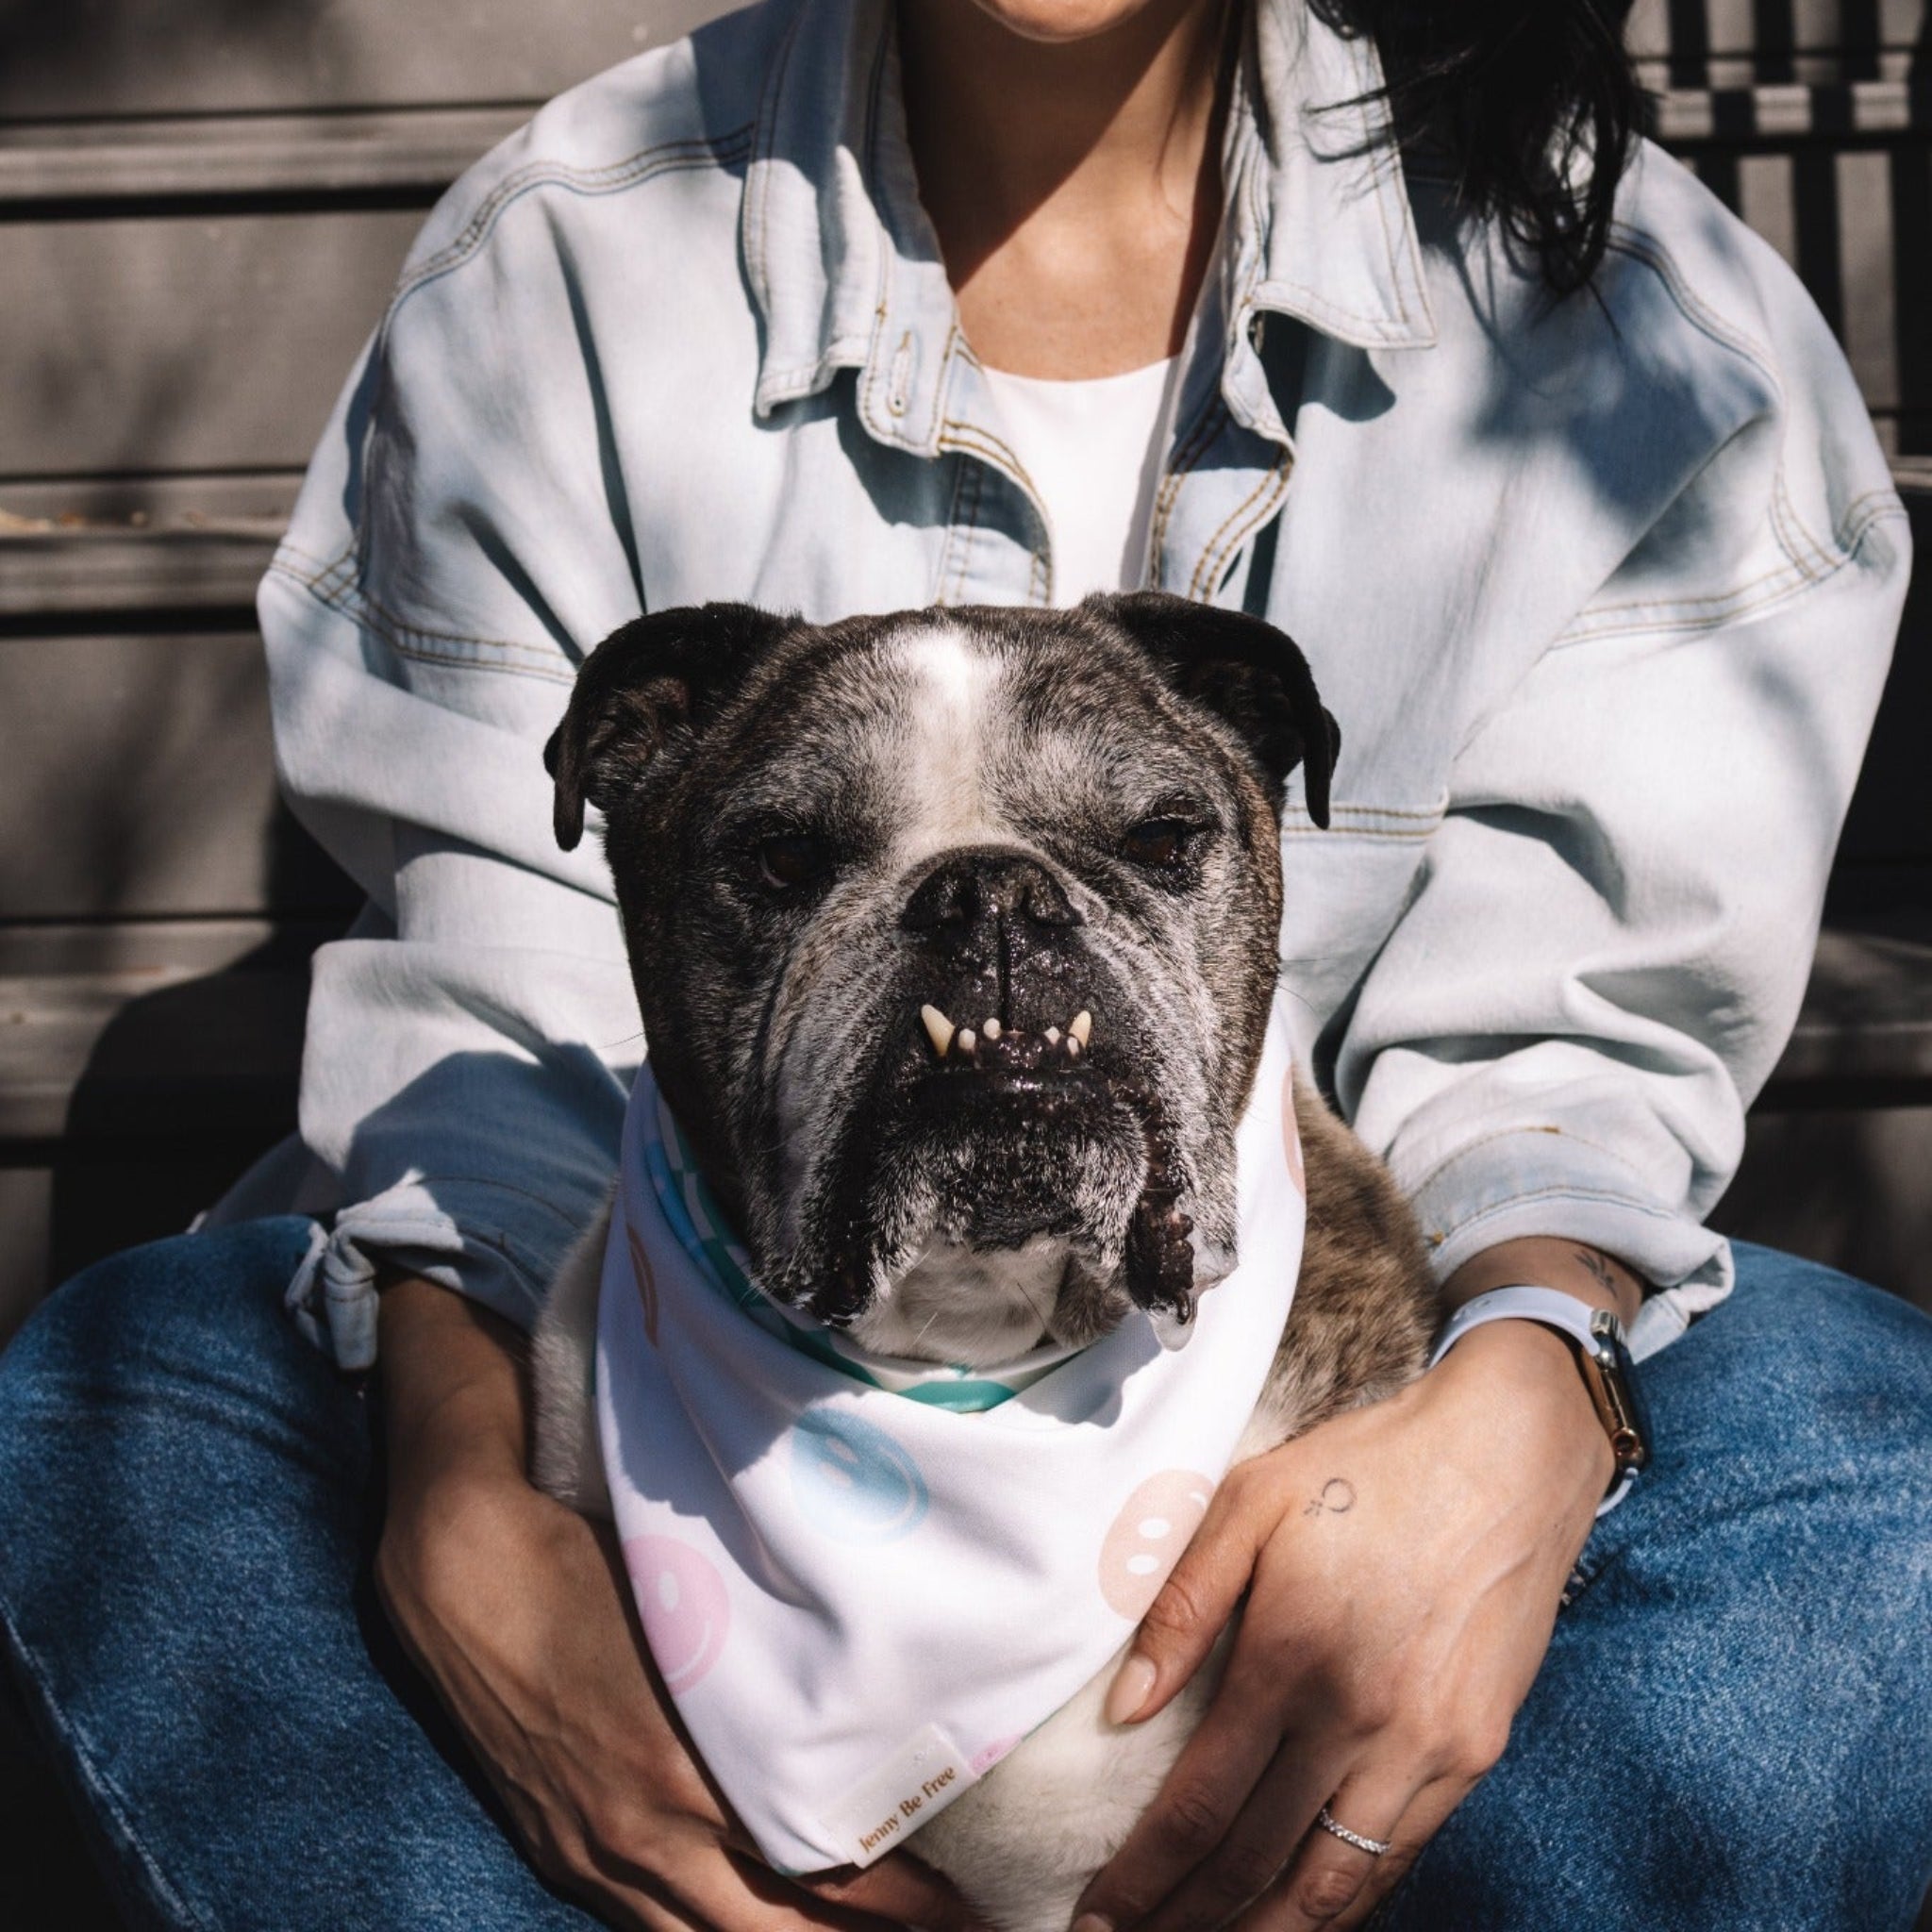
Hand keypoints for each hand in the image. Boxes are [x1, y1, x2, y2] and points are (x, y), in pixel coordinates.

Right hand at [375, 1277, 978, 1931]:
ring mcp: (596, 1854)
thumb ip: (766, 1671)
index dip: (895, 1898)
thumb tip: (864, 1695)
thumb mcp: (697, 1610)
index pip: (814, 1866)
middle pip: (773, 1929)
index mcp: (687, 1770)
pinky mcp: (560, 1852)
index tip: (961, 1906)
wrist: (460, 1574)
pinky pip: (647, 1925)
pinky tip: (753, 1931)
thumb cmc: (588, 1566)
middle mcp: (644, 1833)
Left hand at [1070, 1317, 1613, 1931]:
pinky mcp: (1475, 1752)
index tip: (1097, 1914)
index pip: (1199, 1805)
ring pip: (1336, 1882)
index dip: (1143, 1876)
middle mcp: (1359, 1718)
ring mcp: (1427, 1746)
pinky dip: (1347, 1896)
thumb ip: (1181, 1603)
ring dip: (1267, 1931)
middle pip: (1257, 1861)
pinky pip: (1397, 1852)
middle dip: (1187, 1920)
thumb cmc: (1368, 1468)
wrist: (1507, 1455)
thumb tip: (1125, 1707)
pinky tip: (1305, 1906)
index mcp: (1289, 1655)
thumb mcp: (1252, 1499)